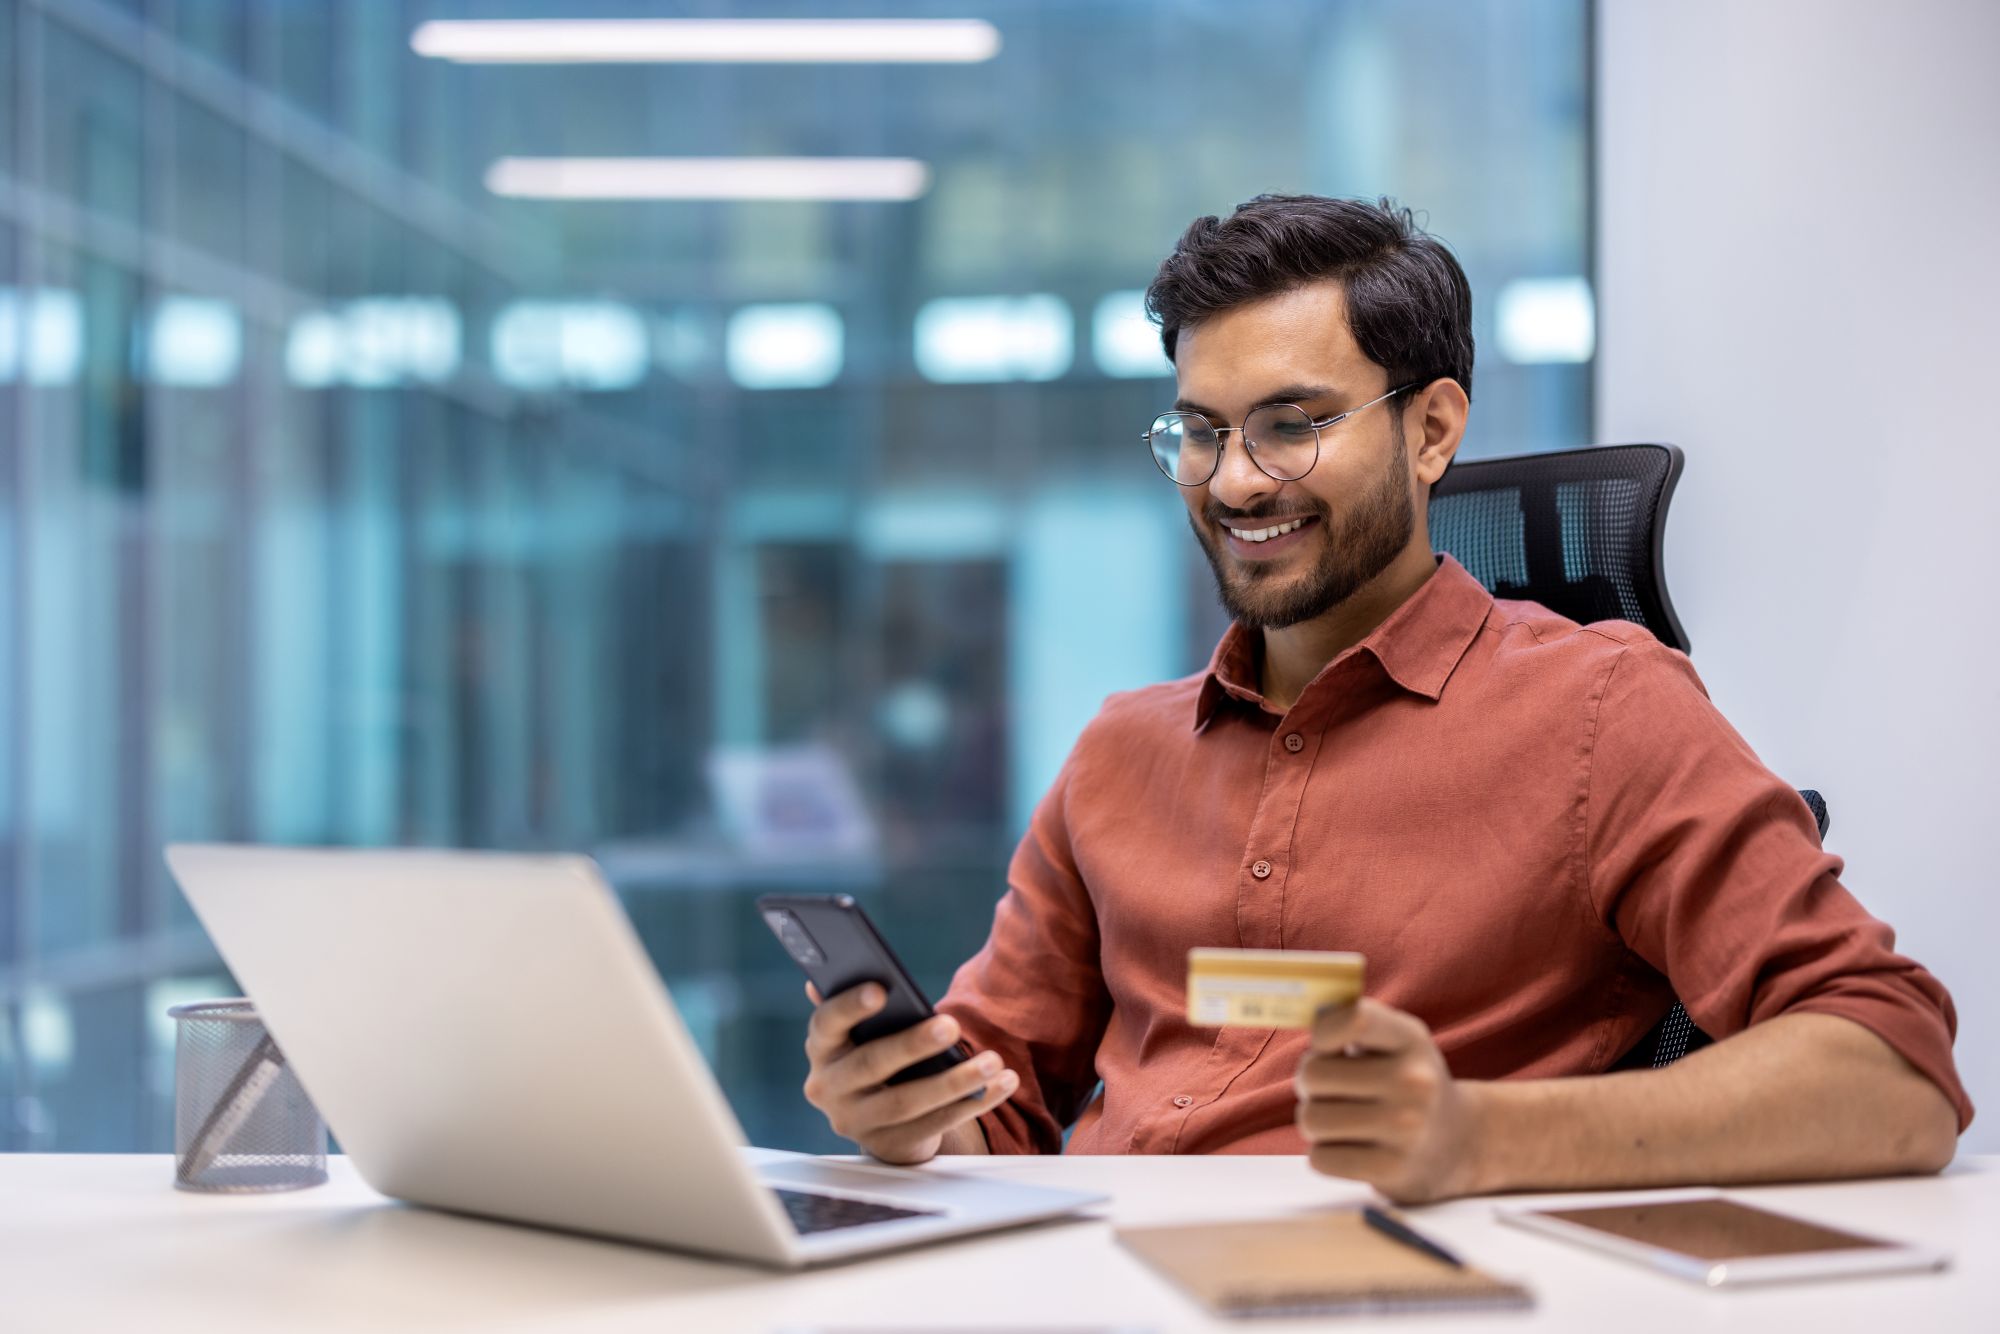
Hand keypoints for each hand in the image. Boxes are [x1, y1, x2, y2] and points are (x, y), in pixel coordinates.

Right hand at [801, 981, 1018, 1164]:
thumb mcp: (864, 1030)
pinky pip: (935, 1125)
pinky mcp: (889, 1146)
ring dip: (954, 1081)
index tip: (880, 989)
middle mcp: (828, 1088)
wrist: (880, 1118)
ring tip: (992, 1061)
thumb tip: (848, 966)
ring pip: (907, 1103)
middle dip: (914, 1045)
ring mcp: (856, 1122)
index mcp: (822, 1047)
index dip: (849, 1007)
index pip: (826, 1023)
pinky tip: (1000, 1084)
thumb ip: (859, 1003)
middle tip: (952, 1025)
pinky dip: (972, 1104)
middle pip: (871, 1065)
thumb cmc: (876, 1052)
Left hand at [1294, 998, 1483, 1202]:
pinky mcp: (1393, 1169)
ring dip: (1314, 1122)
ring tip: (1339, 1120)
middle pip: (1313, 1075)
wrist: (1461, 1141)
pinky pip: (1320, 1159)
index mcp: (1410, 1039)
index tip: (1325, 1047)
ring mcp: (1406, 1128)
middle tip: (1328, 1091)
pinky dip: (1325, 1155)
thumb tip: (1310, 1018)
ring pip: (1311, 1119)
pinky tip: (1351, 1148)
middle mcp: (1414, 1081)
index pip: (1354, 1019)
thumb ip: (1352, 1022)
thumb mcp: (1396, 1041)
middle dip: (1309, 1085)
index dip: (1323, 1032)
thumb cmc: (1406, 1082)